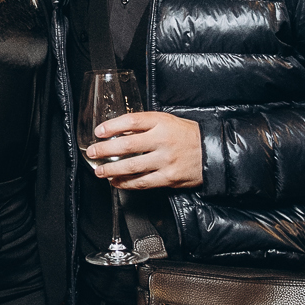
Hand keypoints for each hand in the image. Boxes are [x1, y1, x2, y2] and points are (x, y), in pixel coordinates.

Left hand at [84, 110, 202, 189]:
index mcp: (162, 123)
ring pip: (132, 167)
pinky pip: (142, 182)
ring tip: (99, 171)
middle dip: (105, 150)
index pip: (132, 121)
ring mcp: (166, 160)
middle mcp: (163, 141)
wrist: (212, 152)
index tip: (99, 131)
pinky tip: (116, 182)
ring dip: (111, 170)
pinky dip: (126, 184)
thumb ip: (146, 126)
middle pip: (127, 145)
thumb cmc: (188, 136)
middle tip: (92, 152)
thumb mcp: (168, 122)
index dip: (112, 126)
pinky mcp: (168, 177)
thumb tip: (119, 132)